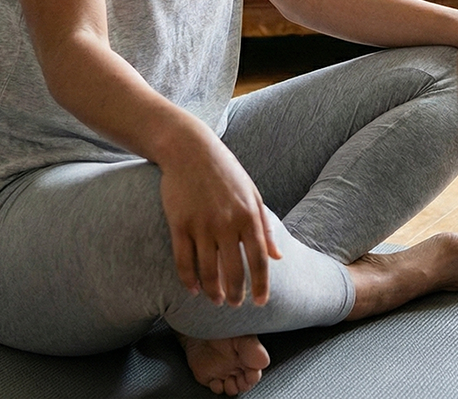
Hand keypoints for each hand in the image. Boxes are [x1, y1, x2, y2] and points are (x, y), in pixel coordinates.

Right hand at [158, 123, 280, 307]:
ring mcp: (201, 224)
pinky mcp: (179, 224)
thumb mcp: (252, 194)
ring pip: (208, 271)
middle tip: (236, 305)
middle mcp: (227, 223)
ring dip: (213, 291)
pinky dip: (189, 280)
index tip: (261, 302)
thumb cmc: (226, 172)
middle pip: (234, 271)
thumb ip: (265, 226)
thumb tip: (278, 256)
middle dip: (236, 294)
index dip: (261, 285)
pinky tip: (193, 289)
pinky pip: (183, 261)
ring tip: (217, 300)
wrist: (190, 150)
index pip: (259, 259)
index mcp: (248, 215)